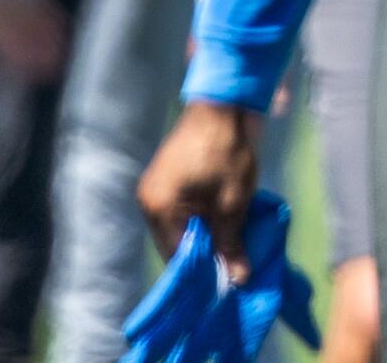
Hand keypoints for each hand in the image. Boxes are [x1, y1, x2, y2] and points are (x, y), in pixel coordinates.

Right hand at [139, 101, 262, 273]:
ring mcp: (154, 189)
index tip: (225, 281)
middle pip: (175, 243)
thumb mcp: (235, 201)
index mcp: (158, 207)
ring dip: (203, 235)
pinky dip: (199, 219)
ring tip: (230, 244)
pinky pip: (180, 211)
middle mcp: (148, 201)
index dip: (201, 271)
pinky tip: (221, 222)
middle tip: (232, 266)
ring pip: (179, 227)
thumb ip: (232, 242)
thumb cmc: (228, 151)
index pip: (175, 256)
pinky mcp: (165, 180)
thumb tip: (238, 279)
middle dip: (204, 254)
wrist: (225, 105)